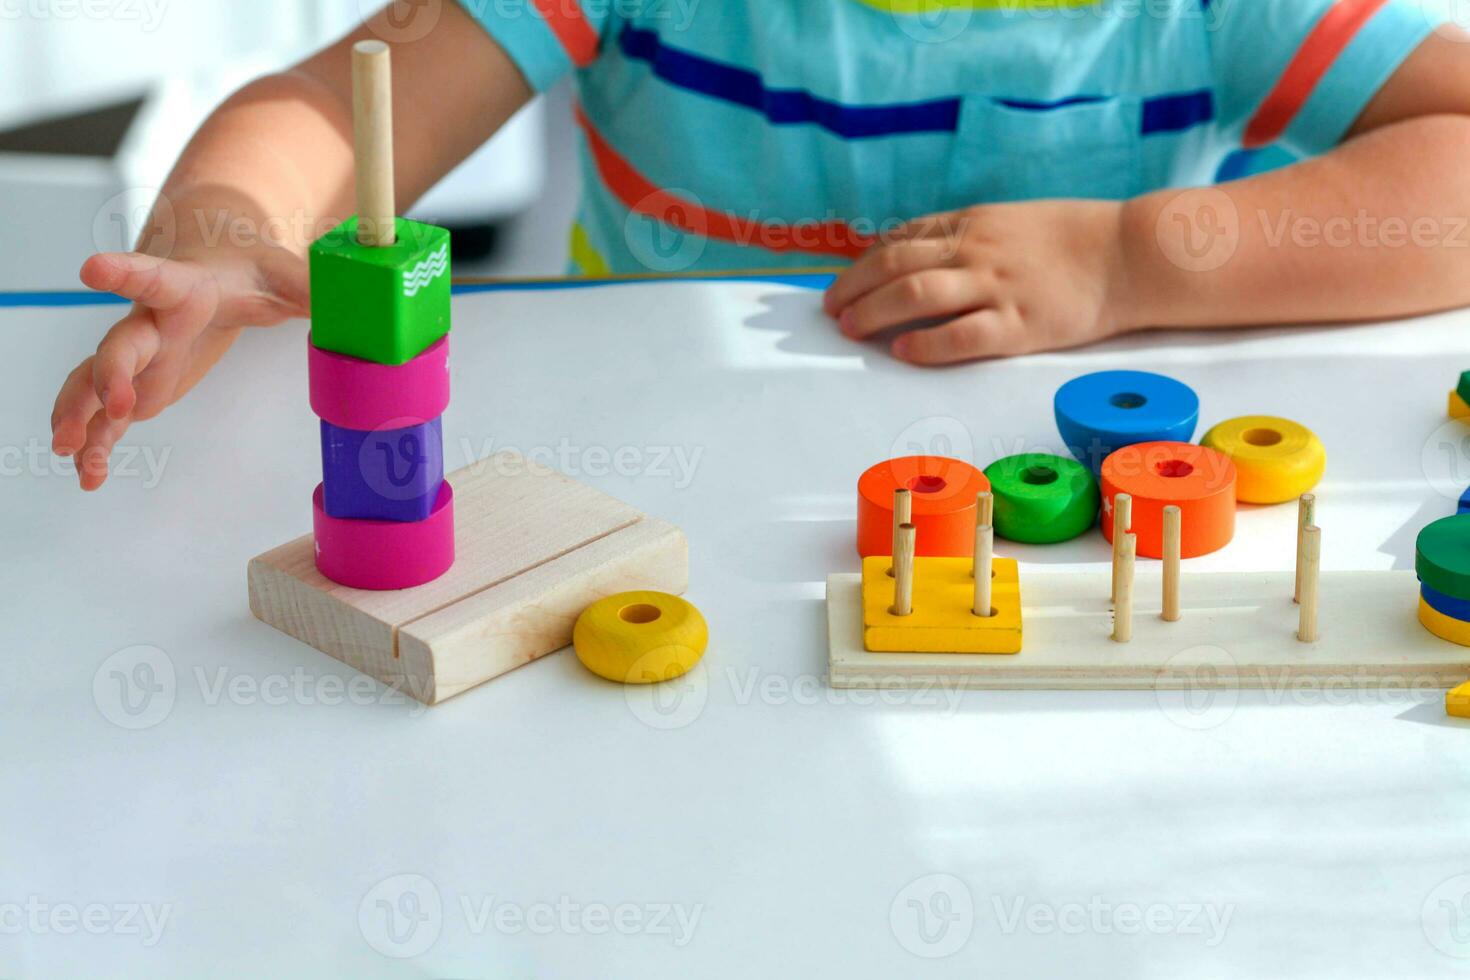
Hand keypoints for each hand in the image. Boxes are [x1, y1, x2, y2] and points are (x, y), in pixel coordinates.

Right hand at [51, 247, 305, 489]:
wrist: (220, 267)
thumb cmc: (251, 268)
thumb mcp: (288, 273)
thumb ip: (313, 287)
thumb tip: (354, 300)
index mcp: (185, 288)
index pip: (153, 276)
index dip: (124, 272)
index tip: (91, 269)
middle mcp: (151, 322)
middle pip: (120, 344)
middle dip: (110, 374)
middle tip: (115, 406)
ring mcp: (139, 356)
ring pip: (94, 383)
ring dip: (80, 414)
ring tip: (67, 450)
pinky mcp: (139, 385)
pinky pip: (108, 416)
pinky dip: (97, 444)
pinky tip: (88, 475)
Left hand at [824, 200, 1130, 364]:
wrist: (1132, 255)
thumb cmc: (1073, 241)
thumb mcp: (1011, 223)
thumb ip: (966, 238)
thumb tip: (915, 258)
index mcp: (974, 223)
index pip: (903, 238)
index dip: (864, 262)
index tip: (842, 283)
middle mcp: (978, 250)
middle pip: (897, 264)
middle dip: (855, 287)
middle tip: (831, 311)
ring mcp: (998, 285)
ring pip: (918, 293)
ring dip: (875, 311)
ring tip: (851, 329)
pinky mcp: (1021, 324)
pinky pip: (963, 335)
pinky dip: (927, 343)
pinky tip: (903, 351)